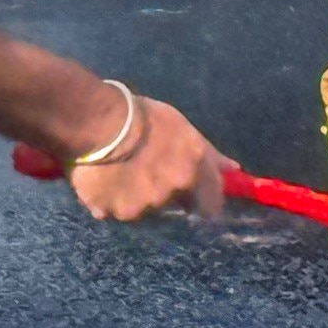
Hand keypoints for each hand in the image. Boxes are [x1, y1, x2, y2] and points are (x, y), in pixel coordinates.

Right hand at [52, 85, 227, 224]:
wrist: (93, 118)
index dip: (201, 202)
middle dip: (163, 198)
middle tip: (145, 176)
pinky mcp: (109, 213)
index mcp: (192, 172)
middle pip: (173, 209)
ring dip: (133, 200)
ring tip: (117, 174)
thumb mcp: (181, 127)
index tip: (191, 198)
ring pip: (140, 212)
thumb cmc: (140, 115)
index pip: (211, 206)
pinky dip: (106, 201)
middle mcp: (171, 194)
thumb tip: (234, 170)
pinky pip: (109, 212)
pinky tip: (98, 180)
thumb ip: (209, 154)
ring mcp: (140, 207)